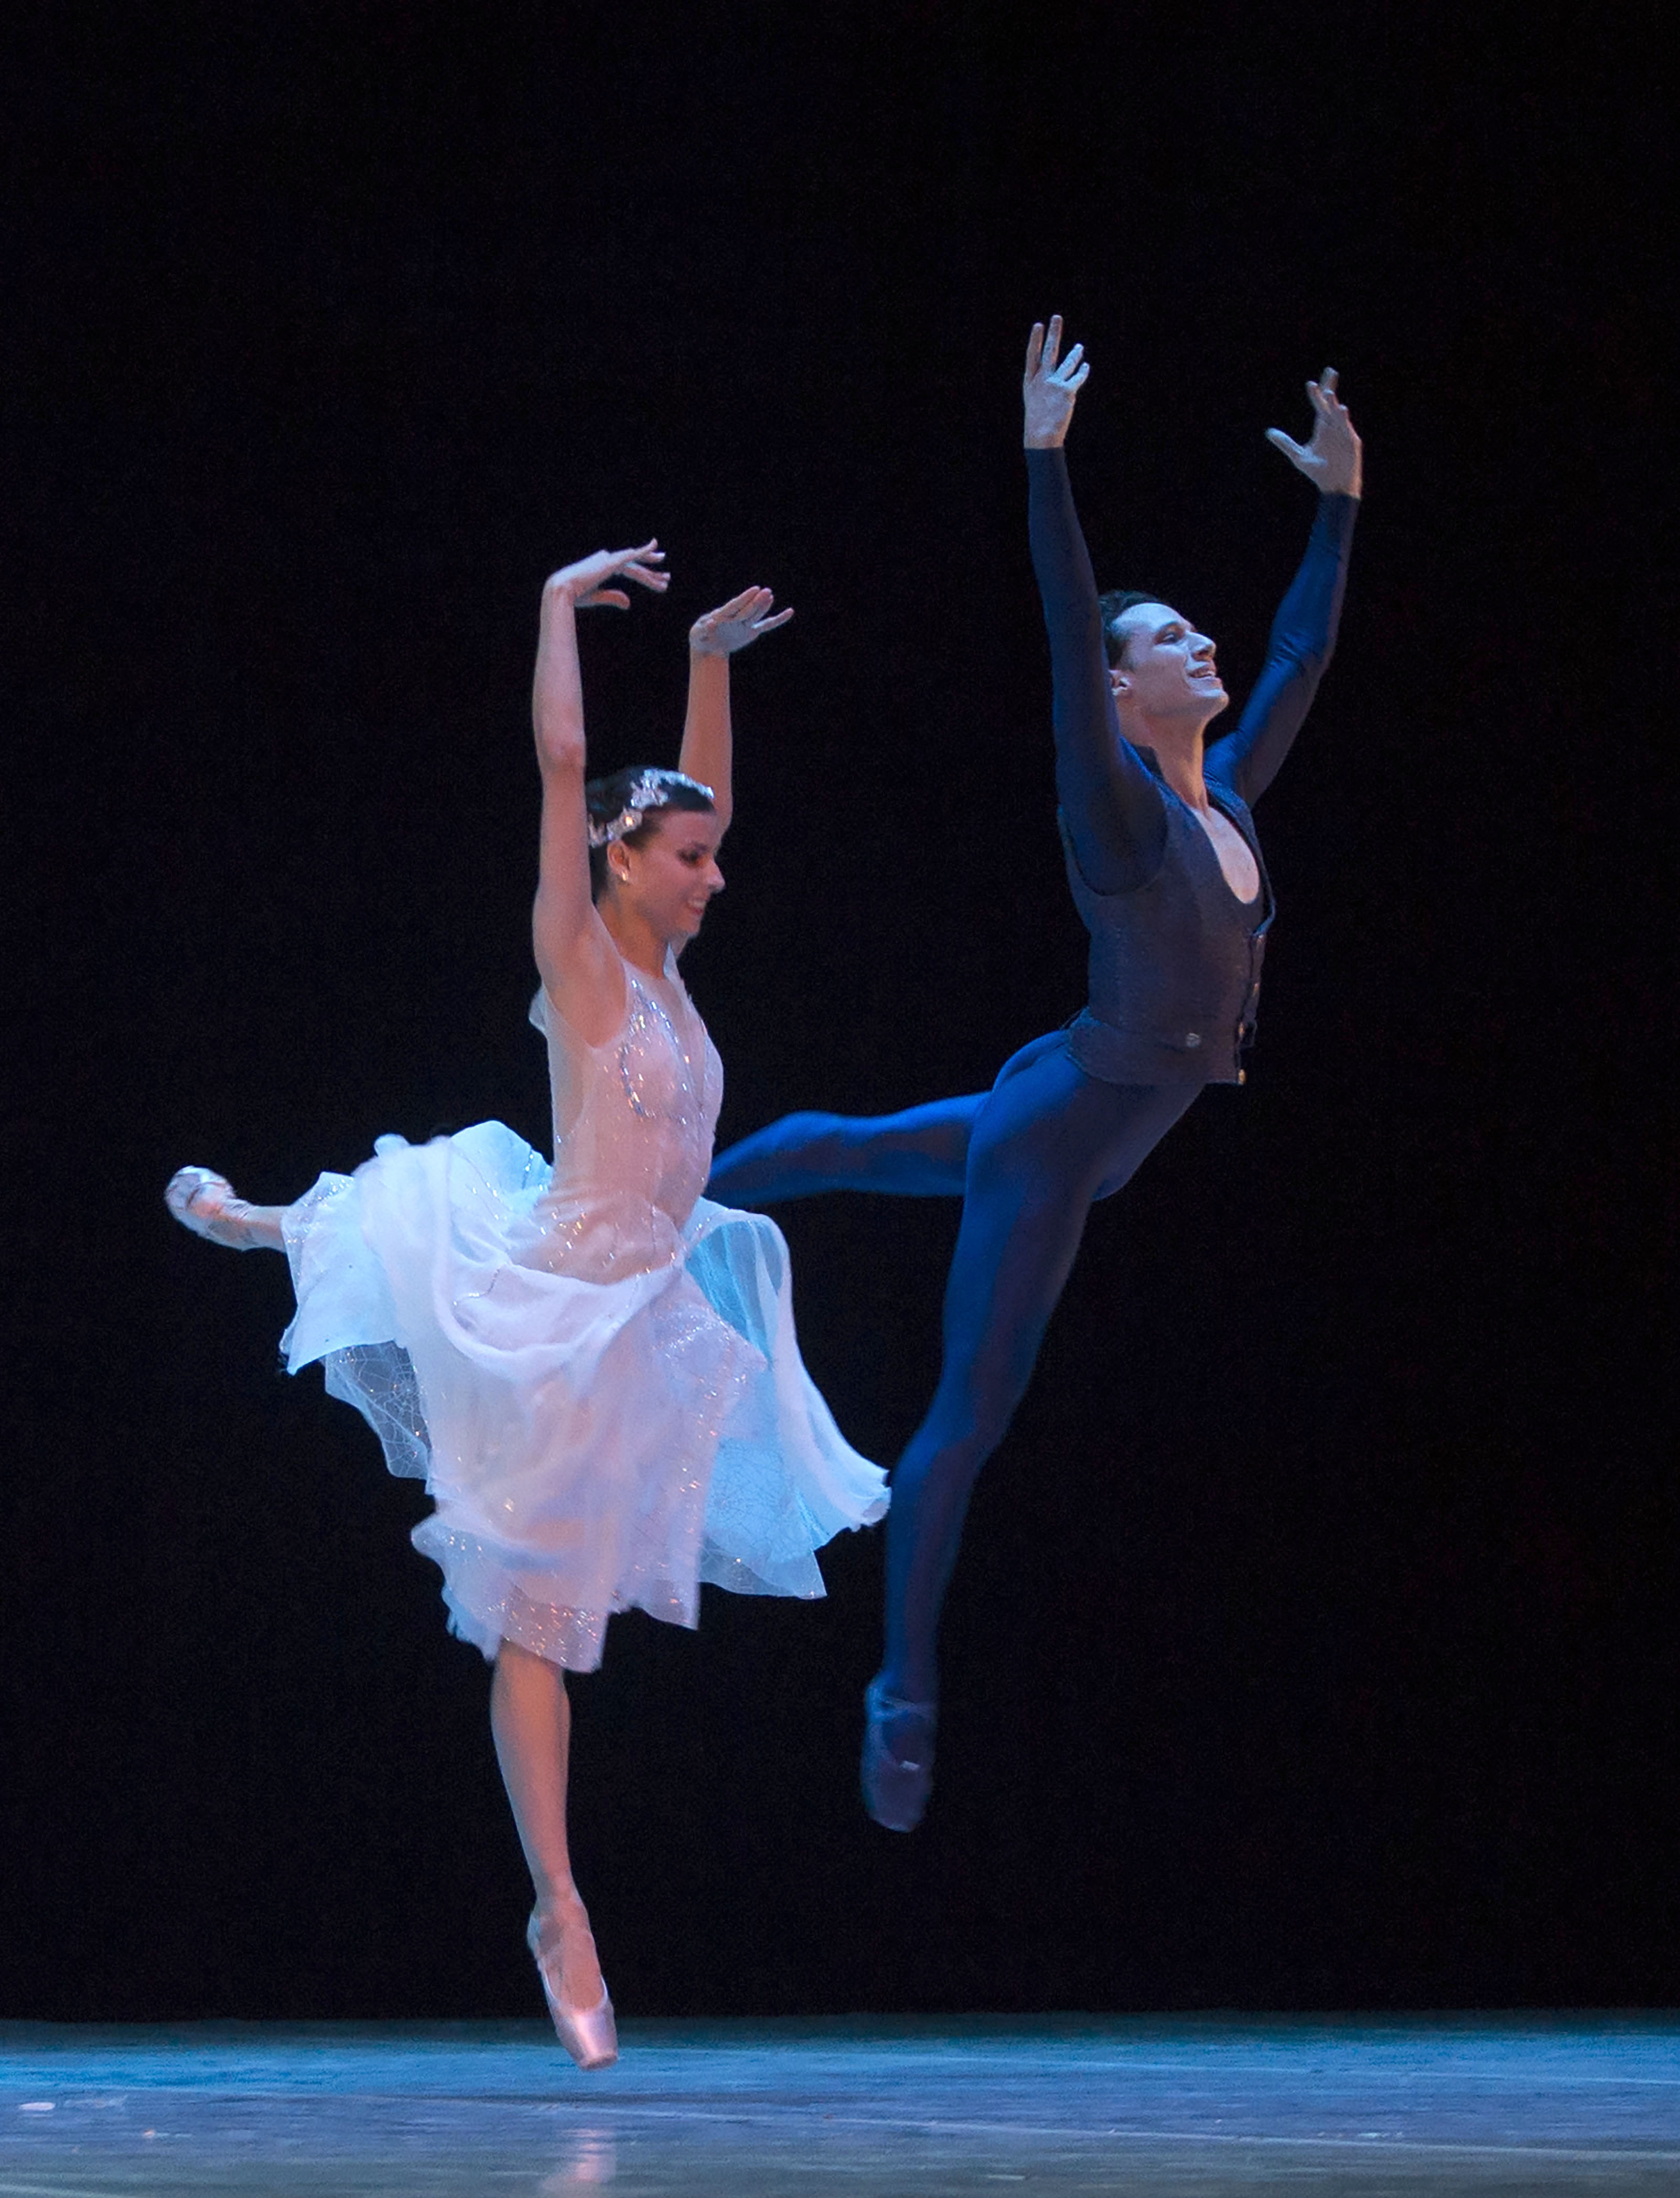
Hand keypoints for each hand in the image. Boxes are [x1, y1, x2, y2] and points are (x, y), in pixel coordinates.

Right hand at [545, 540, 669, 610]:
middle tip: (666, 578)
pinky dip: (643, 550)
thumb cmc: (573, 595)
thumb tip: (629, 604)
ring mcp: (608, 560)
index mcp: (602, 567)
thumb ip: (614, 597)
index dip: (642, 575)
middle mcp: (607, 560)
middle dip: (651, 573)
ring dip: (651, 575)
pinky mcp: (610, 562)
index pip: (627, 570)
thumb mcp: (597, 597)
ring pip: (635, 567)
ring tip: (666, 580)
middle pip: (634, 567)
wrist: (561, 589)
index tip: (655, 580)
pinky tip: (654, 545)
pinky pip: (631, 556)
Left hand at [689, 586, 793, 655]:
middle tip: (767, 591)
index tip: (755, 590)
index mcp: (723, 615)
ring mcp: (745, 623)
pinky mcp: (751, 631)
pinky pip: (767, 625)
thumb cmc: (700, 638)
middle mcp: (736, 617)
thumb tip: (710, 623)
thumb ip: (703, 630)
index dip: (746, 598)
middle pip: (748, 608)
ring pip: (757, 614)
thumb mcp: (697, 635)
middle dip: (757, 601)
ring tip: (770, 596)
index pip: (736, 605)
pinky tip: (789, 612)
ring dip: (764, 606)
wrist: (707, 646)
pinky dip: (778, 620)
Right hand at [1023, 316, 1089, 448]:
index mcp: (1030, 381)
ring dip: (1075, 354)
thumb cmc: (1037, 420)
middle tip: (1056, 317)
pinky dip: (1083, 371)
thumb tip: (1056, 376)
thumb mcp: (1035, 399)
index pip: (1032, 355)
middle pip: (1049, 351)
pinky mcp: (1067, 391)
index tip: (1038, 325)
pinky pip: (1078, 377)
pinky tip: (1086, 366)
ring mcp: (1054, 384)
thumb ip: (1043, 385)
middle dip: (1054, 333)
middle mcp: (1042, 379)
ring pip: (1068, 363)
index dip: (1035, 340)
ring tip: (1079, 347)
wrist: (1041, 435)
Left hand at [1266, 370, 1362, 497]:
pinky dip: (1343, 419)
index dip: (1316, 394)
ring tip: (1328, 393)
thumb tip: (1269, 432)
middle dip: (1328, 390)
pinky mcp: (1351, 441)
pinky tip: (1341, 410)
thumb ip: (1285, 443)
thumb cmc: (1318, 472)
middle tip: (1328, 372)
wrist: (1333, 486)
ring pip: (1338, 414)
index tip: (1310, 384)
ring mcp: (1343, 433)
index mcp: (1322, 428)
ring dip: (1334, 404)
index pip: (1320, 406)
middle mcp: (1333, 427)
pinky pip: (1347, 428)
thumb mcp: (1298, 456)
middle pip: (1330, 404)